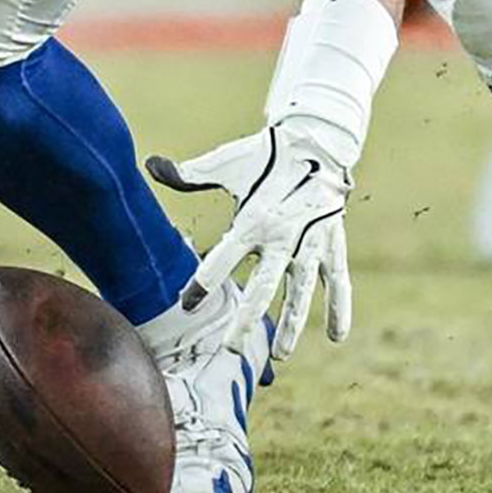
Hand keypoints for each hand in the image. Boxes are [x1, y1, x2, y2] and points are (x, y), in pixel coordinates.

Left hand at [146, 122, 353, 360]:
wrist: (316, 137)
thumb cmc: (265, 153)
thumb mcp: (227, 162)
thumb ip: (191, 174)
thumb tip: (151, 166)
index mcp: (254, 217)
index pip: (224, 256)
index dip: (204, 281)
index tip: (187, 303)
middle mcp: (282, 234)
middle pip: (263, 285)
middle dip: (246, 318)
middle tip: (229, 347)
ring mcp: (311, 241)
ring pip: (301, 290)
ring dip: (292, 324)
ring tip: (280, 355)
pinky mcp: (332, 241)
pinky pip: (338, 280)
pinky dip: (340, 307)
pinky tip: (338, 336)